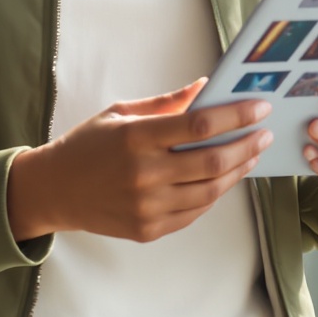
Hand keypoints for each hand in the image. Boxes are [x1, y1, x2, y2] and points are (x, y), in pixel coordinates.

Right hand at [6, 80, 273, 243]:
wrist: (54, 190)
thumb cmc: (87, 145)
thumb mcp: (119, 113)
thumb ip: (165, 103)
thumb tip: (205, 87)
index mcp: (136, 138)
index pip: (199, 125)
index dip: (236, 116)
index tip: (259, 108)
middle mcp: (143, 174)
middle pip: (212, 161)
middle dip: (246, 145)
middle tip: (263, 133)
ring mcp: (147, 206)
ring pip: (210, 191)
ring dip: (237, 172)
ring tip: (250, 155)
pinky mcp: (149, 229)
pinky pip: (195, 212)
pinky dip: (214, 194)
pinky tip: (223, 178)